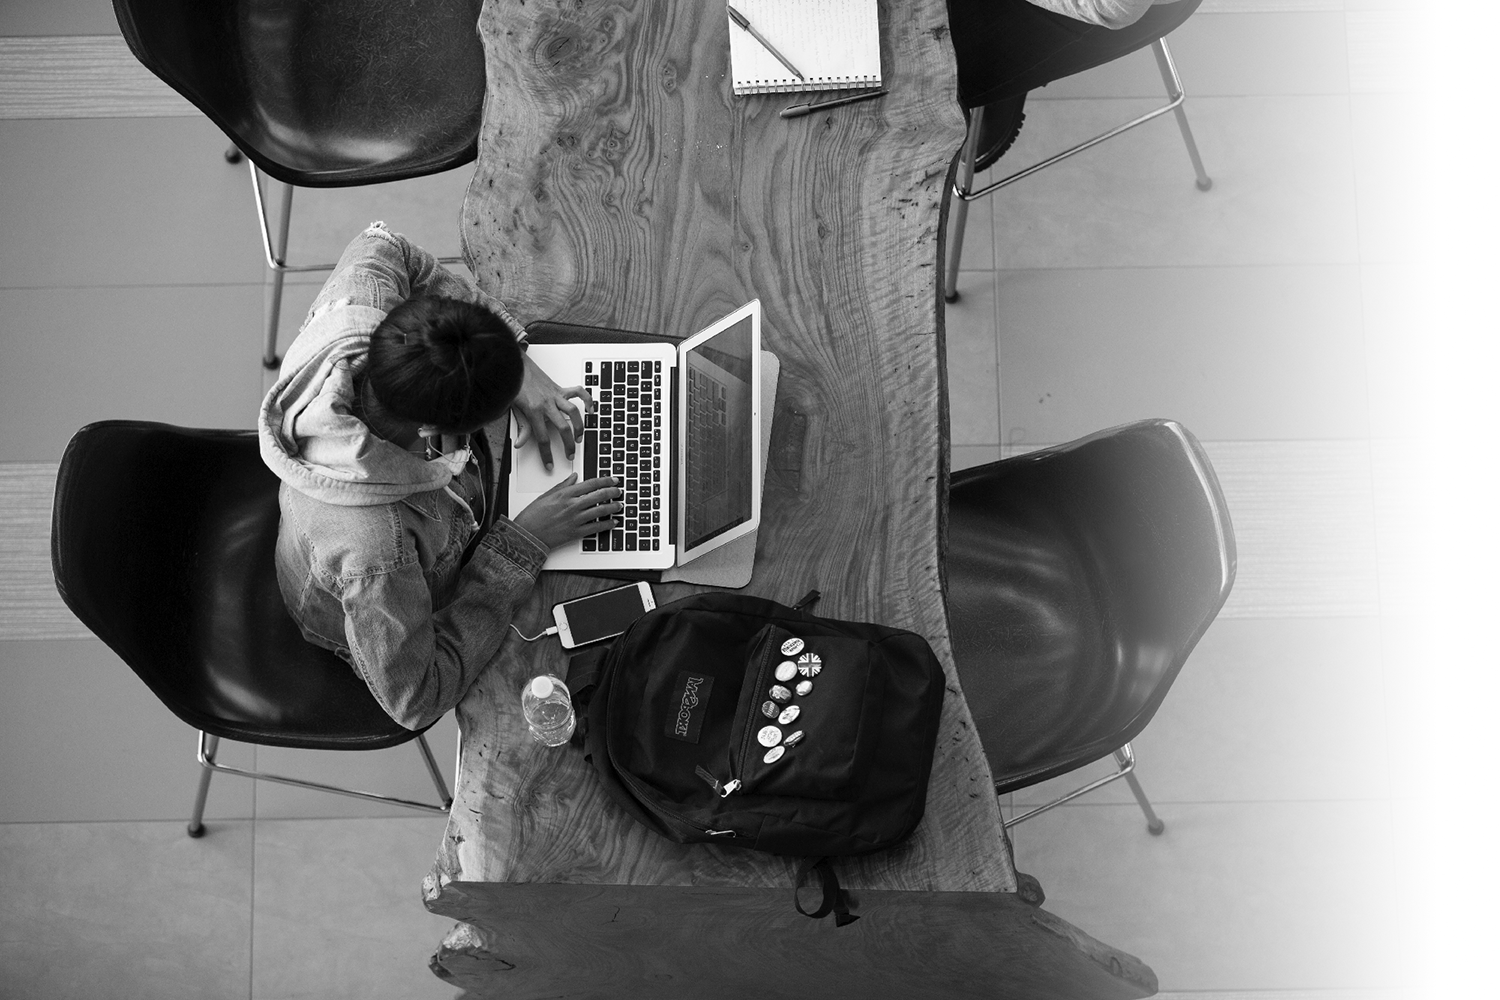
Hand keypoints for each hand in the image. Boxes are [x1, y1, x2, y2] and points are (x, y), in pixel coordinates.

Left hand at [511, 353, 595, 472]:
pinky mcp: (560, 388)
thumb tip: (519, 444)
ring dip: (579, 426)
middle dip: (568, 444)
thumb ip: (521, 428)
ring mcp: (555, 395)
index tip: (550, 464)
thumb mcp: (513, 410)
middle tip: (570, 454)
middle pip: (563, 428)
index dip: (547, 455)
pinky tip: (591, 409)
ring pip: (573, 412)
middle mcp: (547, 404)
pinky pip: (578, 392)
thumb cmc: (513, 385)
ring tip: (579, 437)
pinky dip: (587, 400)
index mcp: (534, 411)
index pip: (542, 438)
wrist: (515, 366)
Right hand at [512, 474, 622, 549]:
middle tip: (619, 491)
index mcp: (565, 494)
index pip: (591, 484)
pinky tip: (613, 523)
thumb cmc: (533, 515)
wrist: (527, 534)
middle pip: (599, 495)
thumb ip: (563, 485)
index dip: (605, 481)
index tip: (613, 480)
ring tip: (619, 506)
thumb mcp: (547, 495)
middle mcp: (572, 505)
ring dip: (613, 507)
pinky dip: (607, 525)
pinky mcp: (576, 532)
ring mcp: (575, 519)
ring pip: (600, 511)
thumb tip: (574, 477)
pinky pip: (596, 528)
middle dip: (613, 492)